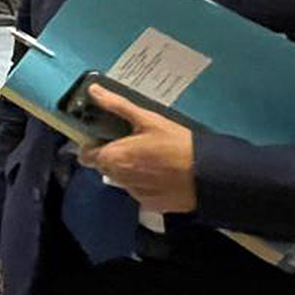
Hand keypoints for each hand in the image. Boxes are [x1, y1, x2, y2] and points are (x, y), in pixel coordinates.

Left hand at [78, 84, 196, 213]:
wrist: (208, 174)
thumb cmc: (176, 143)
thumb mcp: (148, 119)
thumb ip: (117, 106)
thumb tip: (94, 90)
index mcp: (113, 158)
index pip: (86, 156)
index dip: (93, 145)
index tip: (106, 137)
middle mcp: (119, 178)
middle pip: (105, 166)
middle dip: (114, 155)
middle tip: (134, 143)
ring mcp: (134, 194)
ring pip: (122, 179)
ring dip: (129, 169)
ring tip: (152, 157)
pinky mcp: (150, 204)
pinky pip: (139, 190)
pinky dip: (145, 182)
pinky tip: (162, 172)